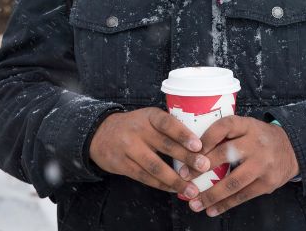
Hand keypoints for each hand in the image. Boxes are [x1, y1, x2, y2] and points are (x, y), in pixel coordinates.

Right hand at [89, 107, 211, 199]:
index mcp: (149, 116)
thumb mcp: (149, 118)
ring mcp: (129, 148)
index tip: (198, 145)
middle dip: (186, 158)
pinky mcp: (122, 164)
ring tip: (191, 188)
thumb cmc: (136, 126)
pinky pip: (145, 177)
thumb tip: (199, 144)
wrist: (101, 133)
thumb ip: (168, 127)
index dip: (183, 134)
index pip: (167, 123)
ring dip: (175, 179)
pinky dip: (161, 185)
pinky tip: (174, 189)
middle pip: (165, 145)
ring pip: (155, 166)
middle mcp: (138, 130)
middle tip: (204, 167)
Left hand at [182, 115, 299, 216]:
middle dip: (201, 168)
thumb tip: (192, 150)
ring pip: (233, 182)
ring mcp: (262, 164)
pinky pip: (243, 196)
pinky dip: (225, 205)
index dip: (206, 138)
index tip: (188, 151)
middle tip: (184, 177)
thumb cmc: (259, 138)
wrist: (292, 150)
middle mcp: (256, 143)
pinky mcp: (267, 182)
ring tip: (194, 203)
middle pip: (226, 154)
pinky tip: (212, 210)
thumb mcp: (247, 127)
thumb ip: (226, 134)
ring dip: (211, 195)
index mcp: (248, 125)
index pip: (224, 126)